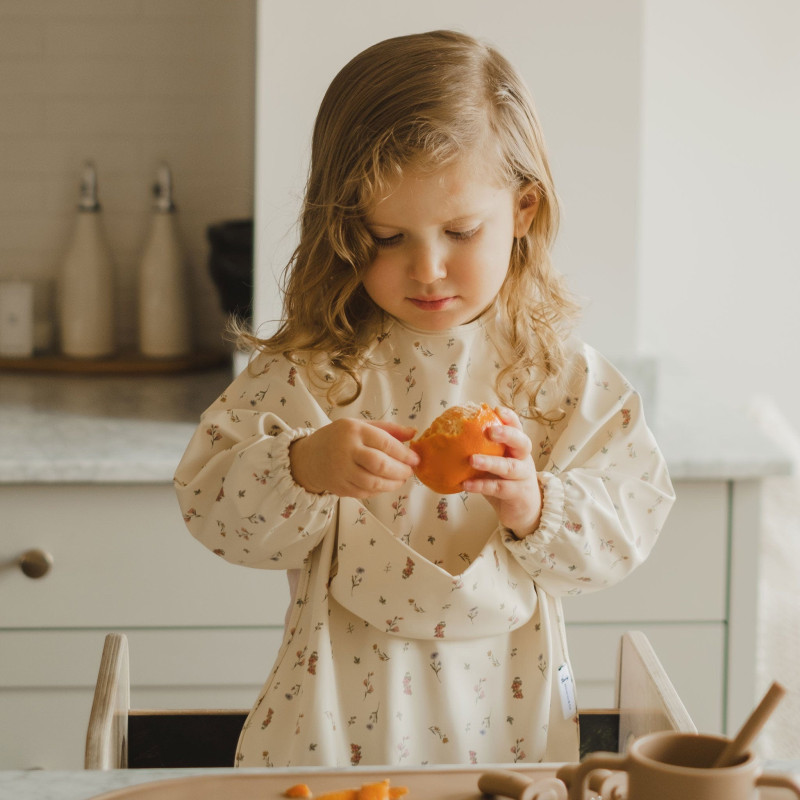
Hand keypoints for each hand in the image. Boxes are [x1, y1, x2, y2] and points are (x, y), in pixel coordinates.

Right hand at [289, 419, 419, 498]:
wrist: (310, 457)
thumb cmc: (340, 438)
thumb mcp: (362, 425)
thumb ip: (388, 429)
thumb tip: (414, 433)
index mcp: (354, 430)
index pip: (385, 443)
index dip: (404, 453)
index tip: (415, 458)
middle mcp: (346, 451)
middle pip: (380, 465)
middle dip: (400, 471)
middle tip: (409, 471)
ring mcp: (341, 471)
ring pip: (373, 483)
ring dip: (392, 484)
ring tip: (400, 479)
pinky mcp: (339, 488)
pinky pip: (365, 493)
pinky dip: (379, 491)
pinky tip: (385, 484)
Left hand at [462, 406, 541, 537]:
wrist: (524, 510)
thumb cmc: (504, 480)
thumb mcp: (496, 462)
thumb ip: (482, 450)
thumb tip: (448, 436)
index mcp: (517, 447)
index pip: (518, 428)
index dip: (509, 418)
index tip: (496, 409)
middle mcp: (523, 459)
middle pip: (521, 443)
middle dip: (507, 434)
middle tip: (489, 431)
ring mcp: (523, 477)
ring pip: (509, 467)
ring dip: (490, 462)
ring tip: (472, 459)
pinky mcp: (517, 494)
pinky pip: (499, 488)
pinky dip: (481, 485)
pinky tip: (466, 484)